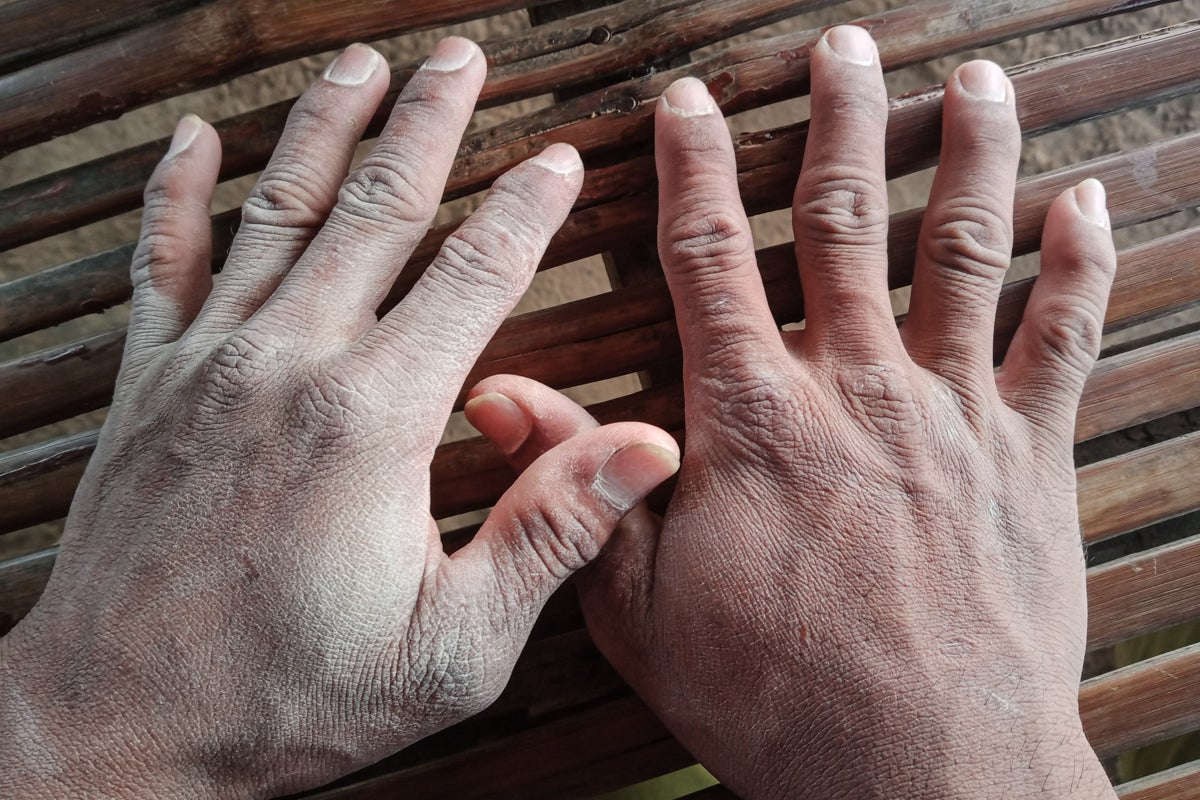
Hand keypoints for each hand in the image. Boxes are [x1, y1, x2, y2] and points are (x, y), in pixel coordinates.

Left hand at [0, 39, 678, 798]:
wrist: (115, 725)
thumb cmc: (290, 694)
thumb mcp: (450, 645)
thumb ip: (549, 533)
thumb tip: (648, 448)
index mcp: (375, 420)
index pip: (474, 276)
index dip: (526, 209)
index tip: (561, 158)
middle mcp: (290, 364)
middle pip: (376, 209)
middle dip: (430, 123)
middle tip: (462, 55)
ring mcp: (209, 364)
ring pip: (276, 210)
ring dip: (324, 127)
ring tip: (362, 64)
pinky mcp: (148, 385)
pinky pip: (161, 259)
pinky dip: (180, 189)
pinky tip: (199, 137)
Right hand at [469, 26, 1117, 798]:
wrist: (923, 772)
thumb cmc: (775, 693)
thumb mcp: (638, 605)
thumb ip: (575, 489)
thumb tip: (494, 396)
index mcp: (753, 415)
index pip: (709, 259)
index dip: (695, 171)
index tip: (692, 102)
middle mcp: (857, 387)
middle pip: (845, 223)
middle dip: (840, 123)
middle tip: (845, 48)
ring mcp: (955, 415)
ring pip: (963, 254)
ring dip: (969, 157)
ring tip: (975, 81)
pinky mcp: (1030, 458)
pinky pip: (1065, 341)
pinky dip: (1080, 267)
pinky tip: (1088, 203)